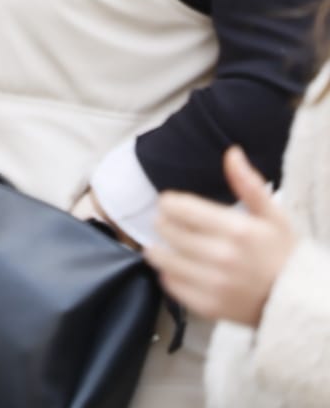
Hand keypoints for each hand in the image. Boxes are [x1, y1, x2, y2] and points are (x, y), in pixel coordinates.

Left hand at [145, 146, 297, 326]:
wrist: (299, 304)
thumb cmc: (284, 255)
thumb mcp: (274, 217)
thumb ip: (249, 184)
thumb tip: (231, 152)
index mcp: (237, 230)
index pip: (178, 207)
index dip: (170, 202)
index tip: (172, 204)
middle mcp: (221, 257)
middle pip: (166, 230)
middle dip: (165, 222)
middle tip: (171, 223)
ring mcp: (213, 284)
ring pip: (161, 257)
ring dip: (159, 248)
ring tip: (168, 244)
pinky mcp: (206, 306)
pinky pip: (169, 284)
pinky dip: (169, 274)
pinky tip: (179, 268)